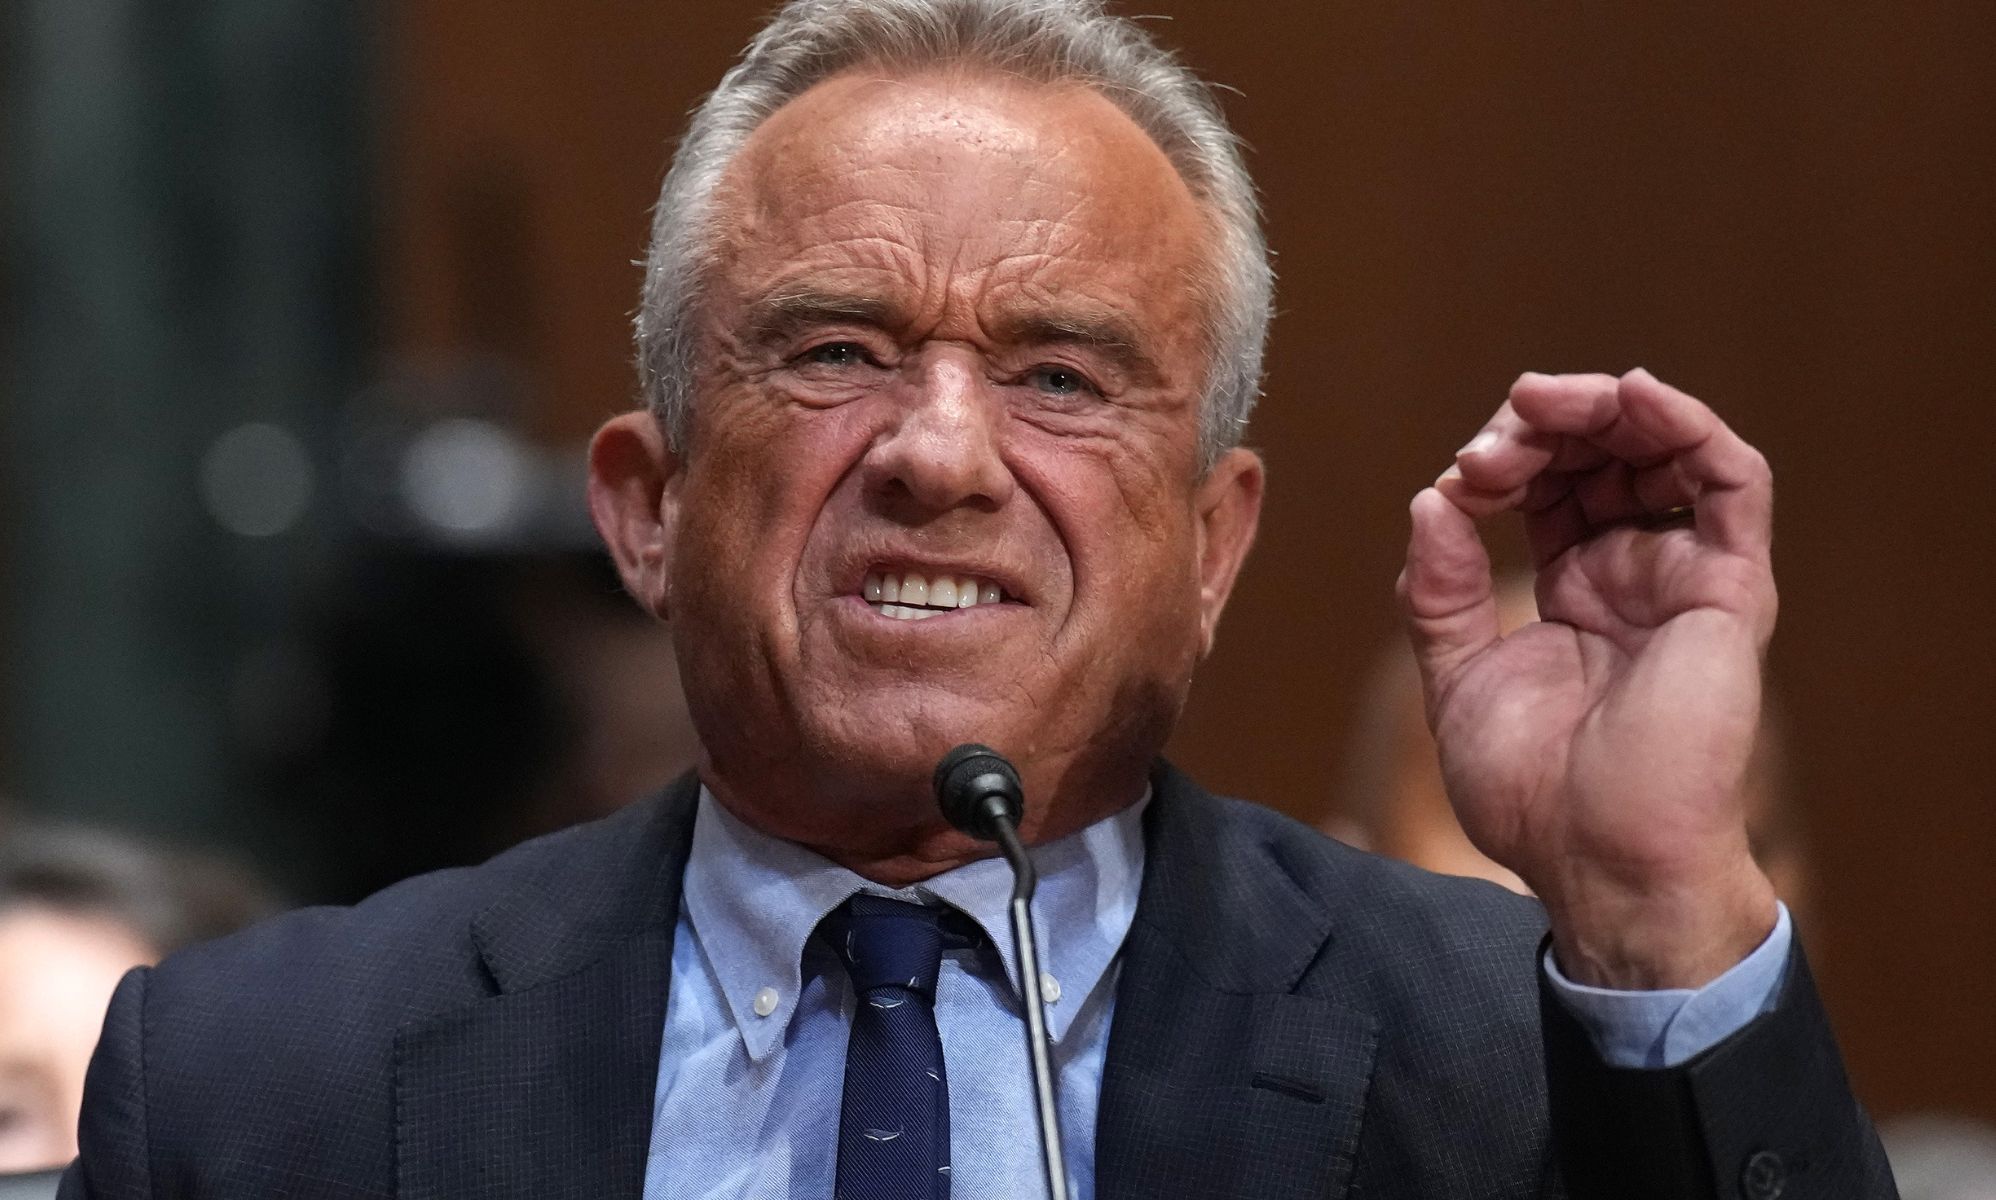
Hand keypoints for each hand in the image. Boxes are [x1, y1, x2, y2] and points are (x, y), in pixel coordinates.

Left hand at [1397, 369, 1779, 988]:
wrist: (1596, 862)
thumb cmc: (1533, 794)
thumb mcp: (1457, 678)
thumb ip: (1439, 591)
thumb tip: (1430, 499)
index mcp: (1578, 591)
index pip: (1552, 488)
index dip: (1506, 460)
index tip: (1458, 477)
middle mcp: (1637, 574)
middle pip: (1605, 456)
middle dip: (1547, 425)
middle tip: (1493, 436)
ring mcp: (1686, 577)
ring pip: (1669, 449)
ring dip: (1606, 408)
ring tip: (1543, 402)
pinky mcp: (1731, 589)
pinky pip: (1733, 482)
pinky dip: (1688, 425)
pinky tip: (1634, 395)